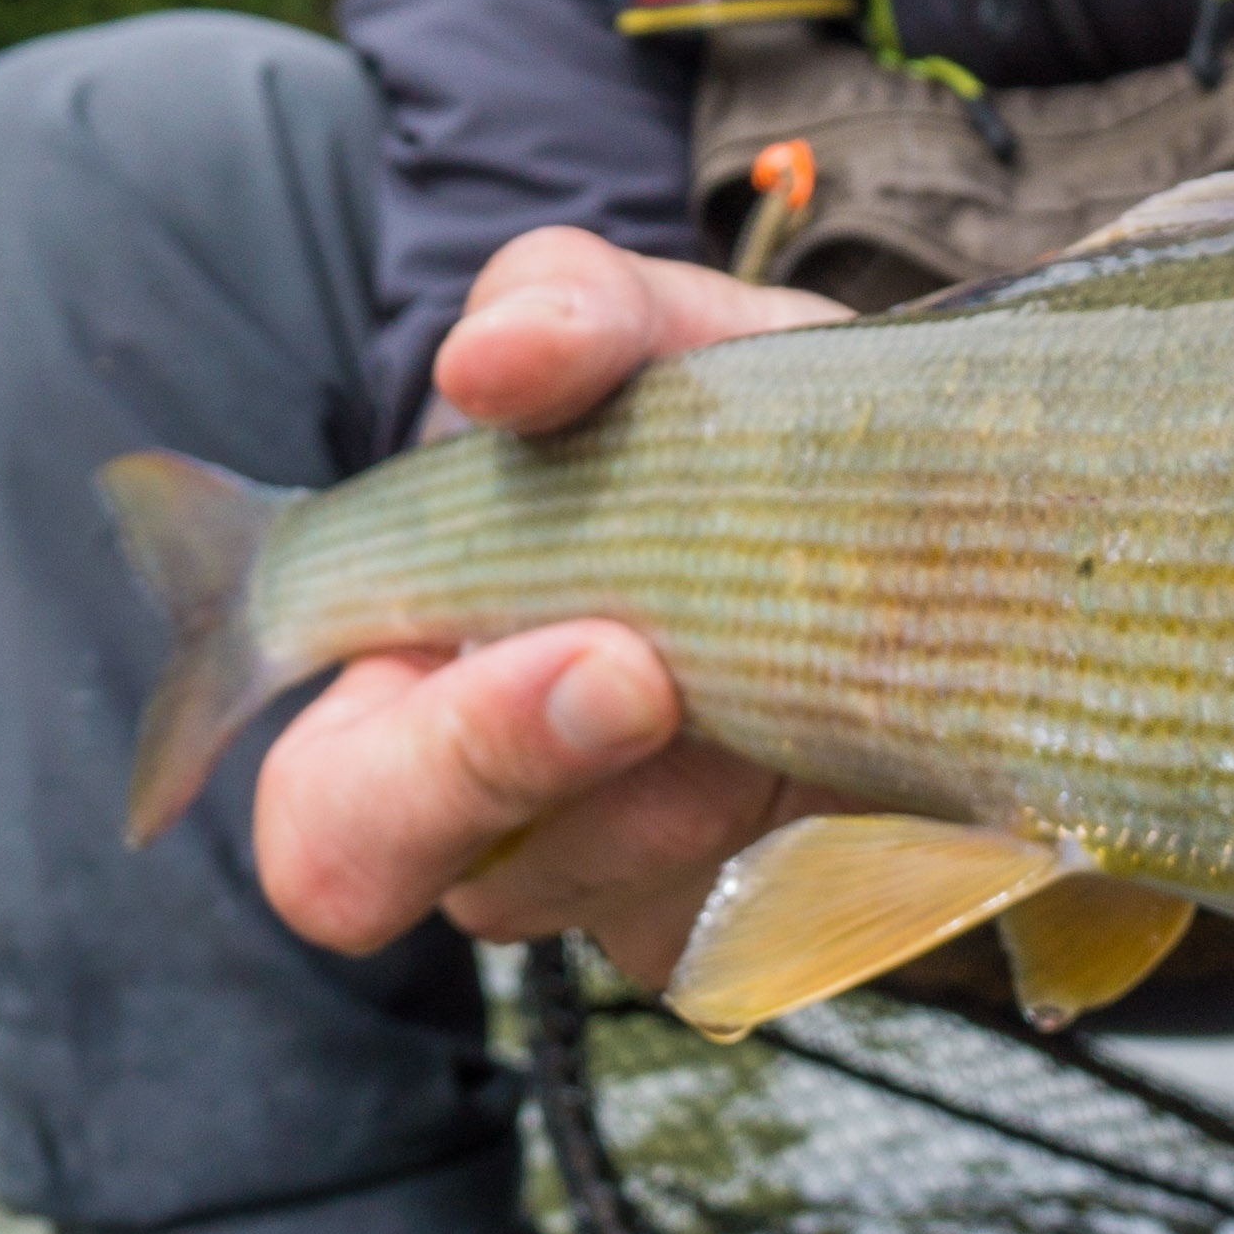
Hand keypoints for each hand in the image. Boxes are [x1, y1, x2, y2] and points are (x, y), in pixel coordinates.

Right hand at [244, 227, 854, 973]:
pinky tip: (863, 711)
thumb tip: (491, 361)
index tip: (601, 656)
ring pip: (659, 898)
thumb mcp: (640, 331)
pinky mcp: (768, 925)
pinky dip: (845, 804)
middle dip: (564, 781)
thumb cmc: (706, 417)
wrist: (903, 484)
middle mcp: (504, 829)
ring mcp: (641, 892)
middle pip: (477, 906)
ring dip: (734, 766)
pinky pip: (796, 914)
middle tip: (660, 674)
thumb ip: (559, 307)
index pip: (329, 828)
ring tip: (799, 632)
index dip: (436, 774)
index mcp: (404, 694)